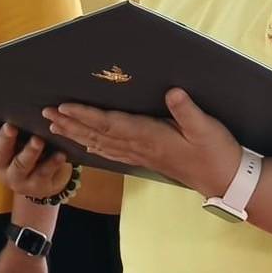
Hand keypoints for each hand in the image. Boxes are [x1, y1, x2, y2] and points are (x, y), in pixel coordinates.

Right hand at [0, 116, 72, 200]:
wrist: (41, 182)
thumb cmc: (26, 151)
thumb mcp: (17, 141)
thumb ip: (15, 126)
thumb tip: (18, 100)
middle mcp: (1, 166)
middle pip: (0, 152)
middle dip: (5, 139)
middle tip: (11, 127)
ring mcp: (17, 178)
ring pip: (21, 165)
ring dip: (29, 152)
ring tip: (38, 141)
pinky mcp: (35, 186)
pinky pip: (43, 174)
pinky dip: (52, 163)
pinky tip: (60, 154)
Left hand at [46, 88, 241, 198]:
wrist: (225, 180)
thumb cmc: (217, 152)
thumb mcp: (206, 128)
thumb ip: (188, 111)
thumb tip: (173, 92)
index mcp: (151, 136)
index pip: (111, 124)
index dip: (86, 115)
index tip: (64, 107)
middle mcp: (141, 147)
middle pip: (98, 135)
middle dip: (71, 123)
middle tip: (46, 114)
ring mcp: (142, 155)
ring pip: (102, 144)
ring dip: (77, 134)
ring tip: (56, 126)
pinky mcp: (148, 159)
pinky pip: (113, 153)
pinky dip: (95, 147)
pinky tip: (86, 144)